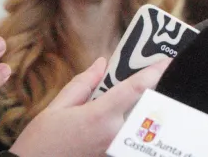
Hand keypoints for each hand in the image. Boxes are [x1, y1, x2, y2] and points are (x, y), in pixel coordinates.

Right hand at [10, 55, 170, 156]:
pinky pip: (130, 136)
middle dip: (151, 91)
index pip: (135, 89)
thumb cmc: (40, 142)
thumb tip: (101, 63)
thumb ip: (83, 83)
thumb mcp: (57, 107)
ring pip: (139, 122)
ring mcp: (116, 148)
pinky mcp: (113, 155)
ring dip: (143, 109)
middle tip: (156, 76)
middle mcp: (114, 133)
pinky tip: (131, 116)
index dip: (154, 72)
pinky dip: (133, 124)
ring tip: (143, 96)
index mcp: (99, 115)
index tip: (167, 60)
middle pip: (144, 106)